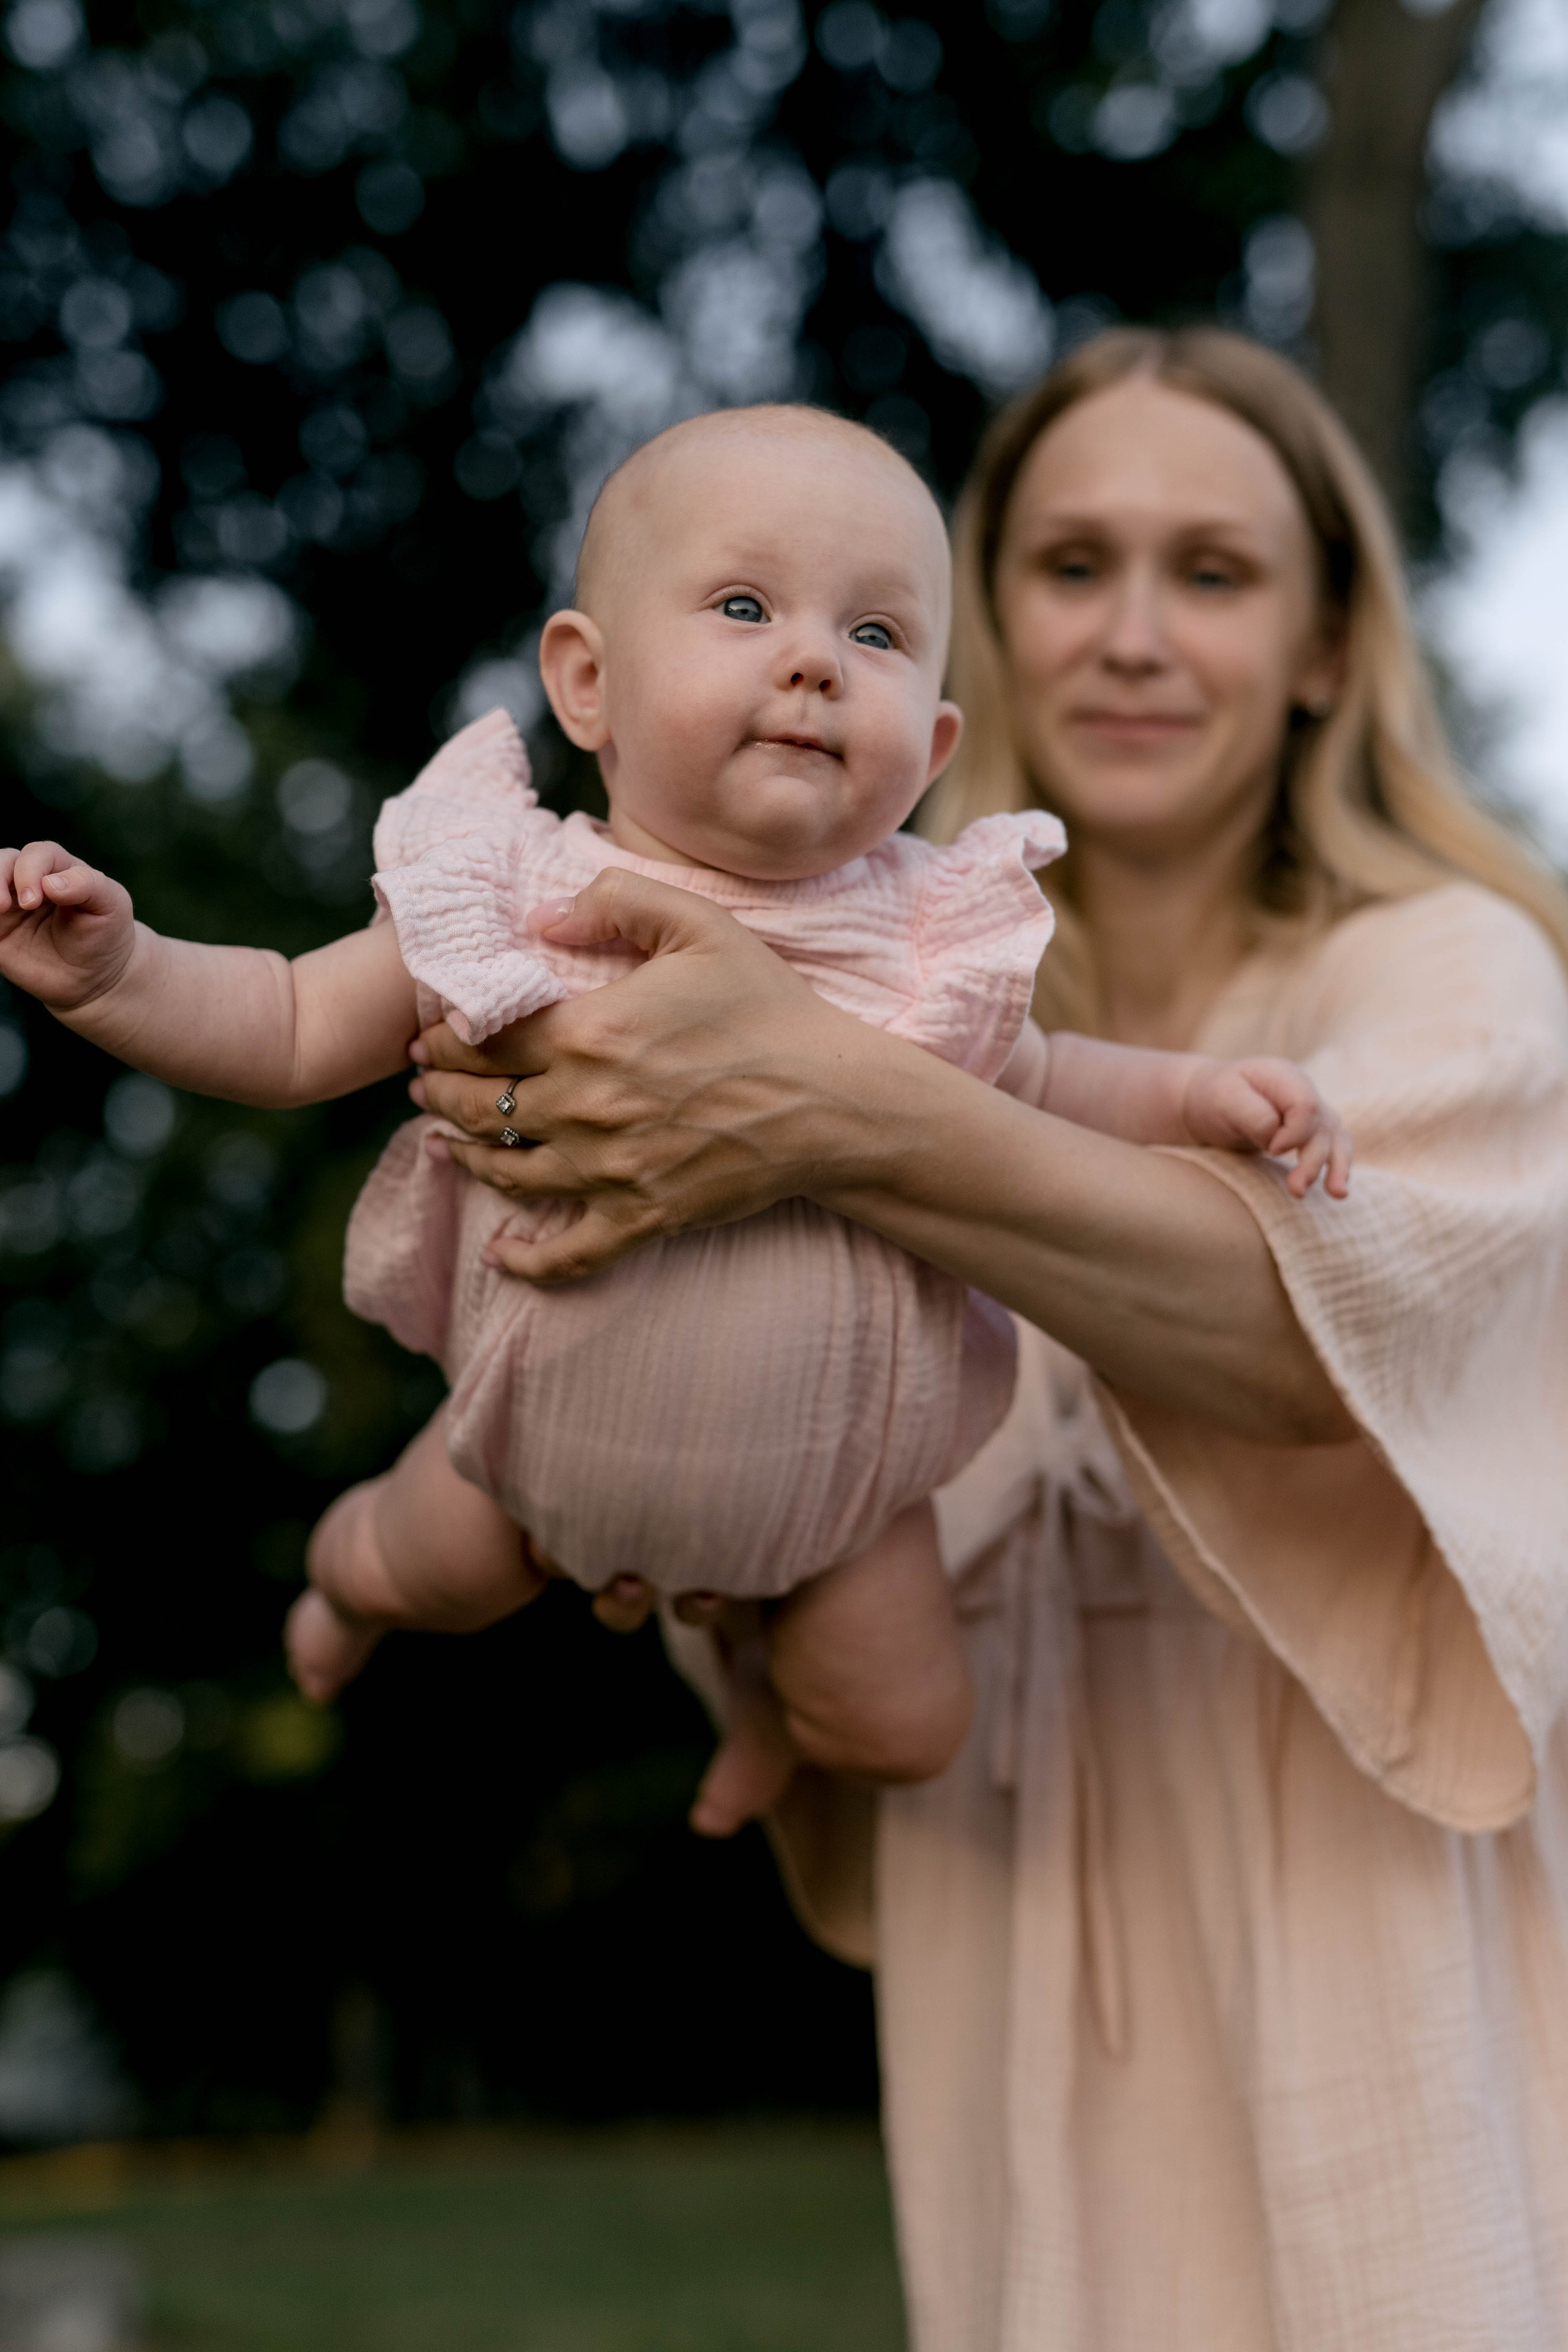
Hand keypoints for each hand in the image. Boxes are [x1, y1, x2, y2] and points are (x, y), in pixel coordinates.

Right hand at [0, 842, 135, 1011]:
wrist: (95, 978)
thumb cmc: (105, 934)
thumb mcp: (110, 905)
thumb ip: (87, 885)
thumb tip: (50, 883)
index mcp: (58, 868)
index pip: (37, 854)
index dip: (30, 871)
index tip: (33, 901)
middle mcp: (29, 881)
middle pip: (3, 861)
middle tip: (7, 906)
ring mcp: (10, 905)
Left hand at [407, 867, 877, 1282]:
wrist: (832, 1099)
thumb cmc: (768, 1008)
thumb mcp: (699, 925)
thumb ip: (613, 902)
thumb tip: (537, 919)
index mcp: (589, 1032)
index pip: (482, 1039)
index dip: (443, 1039)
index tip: (429, 1037)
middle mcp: (585, 1105)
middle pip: (478, 1108)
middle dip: (439, 1095)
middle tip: (423, 1087)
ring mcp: (610, 1168)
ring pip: (507, 1174)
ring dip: (465, 1160)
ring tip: (445, 1146)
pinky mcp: (641, 1216)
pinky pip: (567, 1252)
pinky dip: (527, 1259)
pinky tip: (503, 1254)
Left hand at [1183, 1055, 1352, 1198]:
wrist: (1206, 1099)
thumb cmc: (1214, 1096)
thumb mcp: (1225, 1099)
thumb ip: (1255, 1116)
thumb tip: (1277, 1141)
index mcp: (1284, 1076)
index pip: (1307, 1105)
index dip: (1295, 1133)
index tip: (1271, 1150)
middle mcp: (1303, 1091)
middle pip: (1323, 1127)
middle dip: (1314, 1161)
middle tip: (1296, 1189)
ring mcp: (1310, 1111)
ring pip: (1336, 1138)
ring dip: (1337, 1168)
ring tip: (1337, 1194)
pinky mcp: (1309, 1131)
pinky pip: (1332, 1147)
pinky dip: (1337, 1166)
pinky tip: (1337, 1189)